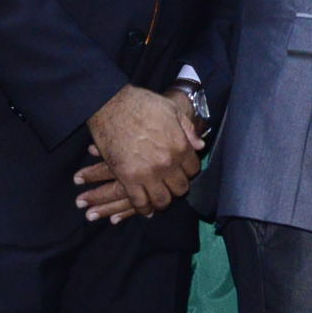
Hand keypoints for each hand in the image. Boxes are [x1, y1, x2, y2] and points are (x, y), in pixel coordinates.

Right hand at [83, 84, 201, 220]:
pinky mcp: (128, 178)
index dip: (187, 171)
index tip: (180, 170)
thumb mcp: (172, 110)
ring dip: (162, 201)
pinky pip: (139, 202)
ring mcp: (148, 173)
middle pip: (180, 188)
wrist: (110, 105)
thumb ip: (188, 130)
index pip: (193, 170)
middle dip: (176, 187)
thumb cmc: (142, 104)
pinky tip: (145, 209)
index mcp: (180, 146)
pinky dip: (143, 208)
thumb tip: (200, 145)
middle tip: (169, 184)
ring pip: (162, 200)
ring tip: (158, 198)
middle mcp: (167, 163)